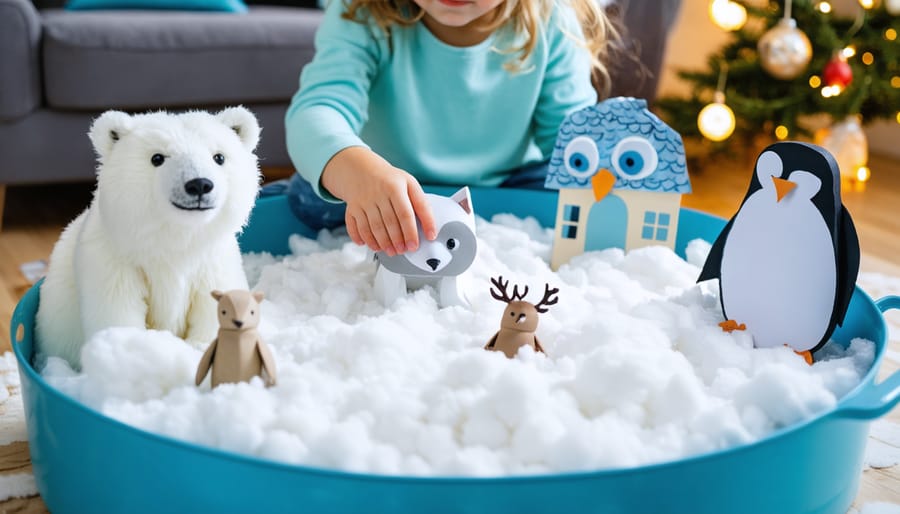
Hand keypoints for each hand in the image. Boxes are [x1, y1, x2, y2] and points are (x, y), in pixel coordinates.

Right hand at [321, 147, 435, 254]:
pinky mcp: (352, 208)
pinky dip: (363, 239)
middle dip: (397, 241)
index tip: (415, 245)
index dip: (411, 232)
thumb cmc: (390, 180)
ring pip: (372, 228)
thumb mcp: (410, 184)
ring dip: (383, 243)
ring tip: (392, 251)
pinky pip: (355, 227)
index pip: (405, 213)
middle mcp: (377, 193)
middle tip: (404, 250)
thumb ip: (422, 205)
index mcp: (395, 186)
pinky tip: (372, 245)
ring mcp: (362, 201)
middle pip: (388, 223)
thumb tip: (430, 230)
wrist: (361, 168)